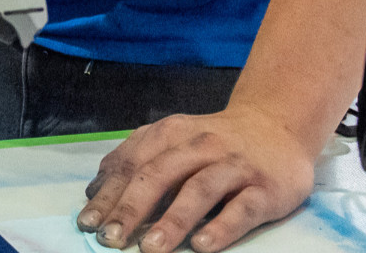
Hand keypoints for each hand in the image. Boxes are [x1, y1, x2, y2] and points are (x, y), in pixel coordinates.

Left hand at [76, 104, 316, 251]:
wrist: (277, 125)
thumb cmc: (215, 142)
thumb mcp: (173, 140)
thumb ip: (137, 160)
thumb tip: (94, 192)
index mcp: (172, 133)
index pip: (133, 162)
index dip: (108, 193)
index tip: (87, 221)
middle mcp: (201, 145)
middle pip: (160, 174)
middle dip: (131, 208)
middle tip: (109, 239)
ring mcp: (235, 165)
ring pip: (199, 190)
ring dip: (172, 220)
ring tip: (150, 248)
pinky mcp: (265, 188)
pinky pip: (242, 209)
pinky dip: (222, 227)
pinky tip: (202, 246)